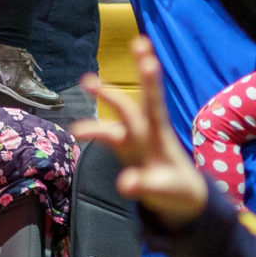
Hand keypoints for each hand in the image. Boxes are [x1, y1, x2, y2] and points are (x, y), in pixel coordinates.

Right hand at [70, 37, 208, 227]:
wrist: (179, 197)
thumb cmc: (178, 189)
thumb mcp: (166, 191)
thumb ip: (146, 185)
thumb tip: (124, 184)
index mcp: (160, 135)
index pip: (154, 104)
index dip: (151, 82)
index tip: (148, 59)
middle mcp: (145, 131)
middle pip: (131, 105)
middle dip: (119, 87)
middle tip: (101, 70)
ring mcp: (133, 139)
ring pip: (115, 118)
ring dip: (102, 102)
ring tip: (86, 83)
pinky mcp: (124, 149)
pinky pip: (106, 135)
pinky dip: (93, 131)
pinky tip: (77, 130)